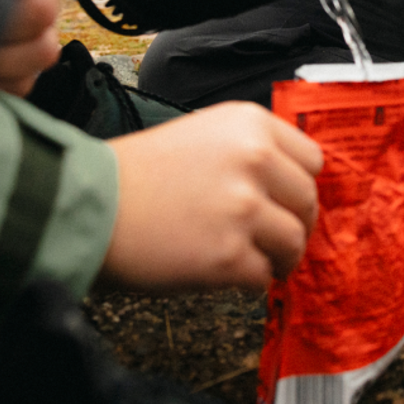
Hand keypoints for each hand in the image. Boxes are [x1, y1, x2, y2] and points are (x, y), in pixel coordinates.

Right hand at [100, 102, 323, 292]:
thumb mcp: (202, 135)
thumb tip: (289, 185)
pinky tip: (222, 270)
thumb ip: (250, 151)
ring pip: (295, 242)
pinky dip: (248, 280)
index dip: (299, 186)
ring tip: (252, 259)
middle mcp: (254, 159)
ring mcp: (244, 207)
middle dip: (295, 225)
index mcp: (249, 124)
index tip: (288, 201)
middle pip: (308, 202)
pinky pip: (263, 275)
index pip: (312, 159)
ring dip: (278, 257)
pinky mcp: (230, 254)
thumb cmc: (137, 175)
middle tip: (275, 239)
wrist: (90, 205)